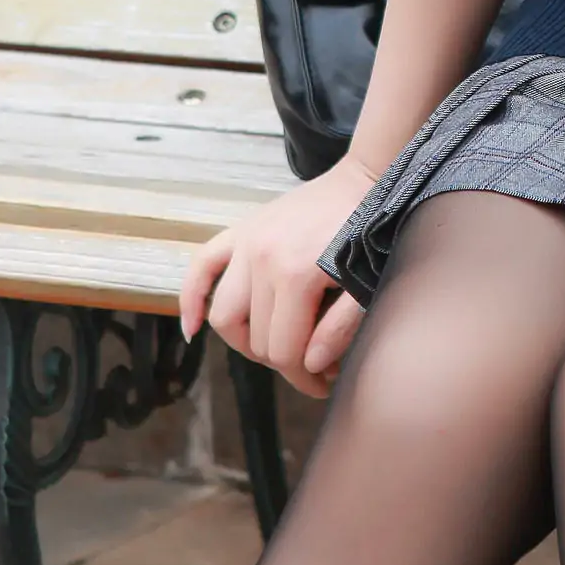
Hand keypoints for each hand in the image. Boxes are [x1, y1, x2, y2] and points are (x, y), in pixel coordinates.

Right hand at [180, 153, 381, 400]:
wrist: (368, 180)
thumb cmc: (373, 235)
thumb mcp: (368, 286)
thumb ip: (340, 330)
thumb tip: (307, 365)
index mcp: (296, 275)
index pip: (284, 352)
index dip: (303, 378)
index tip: (324, 384)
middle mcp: (261, 259)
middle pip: (256, 339)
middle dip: (284, 361)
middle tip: (313, 364)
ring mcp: (247, 242)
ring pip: (225, 315)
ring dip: (246, 341)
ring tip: (277, 346)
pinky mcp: (242, 229)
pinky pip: (202, 266)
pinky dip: (191, 297)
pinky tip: (192, 328)